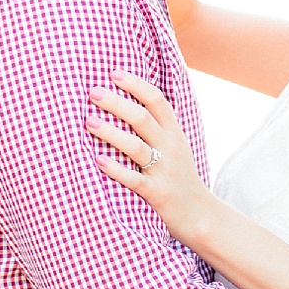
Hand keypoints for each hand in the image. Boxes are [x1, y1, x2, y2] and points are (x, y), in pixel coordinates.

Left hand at [88, 72, 215, 243]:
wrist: (200, 215)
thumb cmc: (179, 177)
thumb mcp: (175, 147)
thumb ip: (157, 126)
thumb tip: (128, 101)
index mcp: (174, 133)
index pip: (157, 101)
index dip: (136, 84)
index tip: (114, 73)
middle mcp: (170, 148)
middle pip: (142, 118)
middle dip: (116, 103)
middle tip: (93, 93)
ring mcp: (164, 171)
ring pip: (136, 147)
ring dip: (111, 133)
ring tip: (88, 122)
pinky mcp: (157, 194)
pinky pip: (135, 180)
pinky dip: (116, 170)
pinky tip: (98, 161)